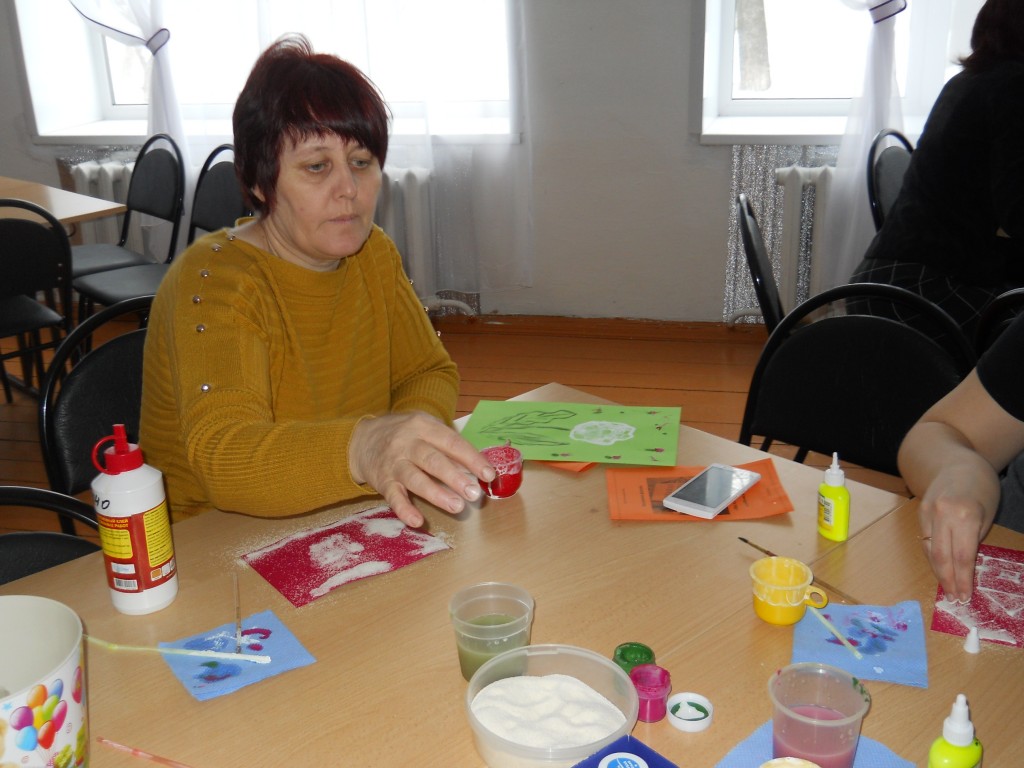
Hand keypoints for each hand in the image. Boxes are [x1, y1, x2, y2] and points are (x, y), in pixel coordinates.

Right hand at [348, 411, 495, 526]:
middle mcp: (408, 443)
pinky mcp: (383, 481)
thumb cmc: (405, 435)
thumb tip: (476, 471)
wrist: (362, 438)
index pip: (452, 443)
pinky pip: (394, 497)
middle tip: (474, 493)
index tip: (489, 474)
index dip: (472, 459)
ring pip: (415, 479)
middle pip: (433, 461)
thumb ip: (449, 447)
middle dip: (455, 477)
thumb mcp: (426, 429)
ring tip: (457, 507)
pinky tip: (417, 521)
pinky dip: (404, 510)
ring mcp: (394, 463)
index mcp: (424, 427)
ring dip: (436, 494)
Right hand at [916, 464, 998, 601]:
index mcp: (964, 514)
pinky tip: (940, 568)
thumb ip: (974, 537)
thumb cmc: (981, 487)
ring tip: (948, 589)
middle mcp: (941, 514)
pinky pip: (926, 540)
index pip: (962, 556)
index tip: (965, 596)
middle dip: (948, 580)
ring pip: (930, 551)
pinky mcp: (918, 513)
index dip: (963, 579)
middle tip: (955, 599)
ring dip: (938, 572)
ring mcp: (926, 513)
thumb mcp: (987, 513)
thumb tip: (964, 565)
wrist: (953, 462)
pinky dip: (933, 557)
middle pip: (941, 556)